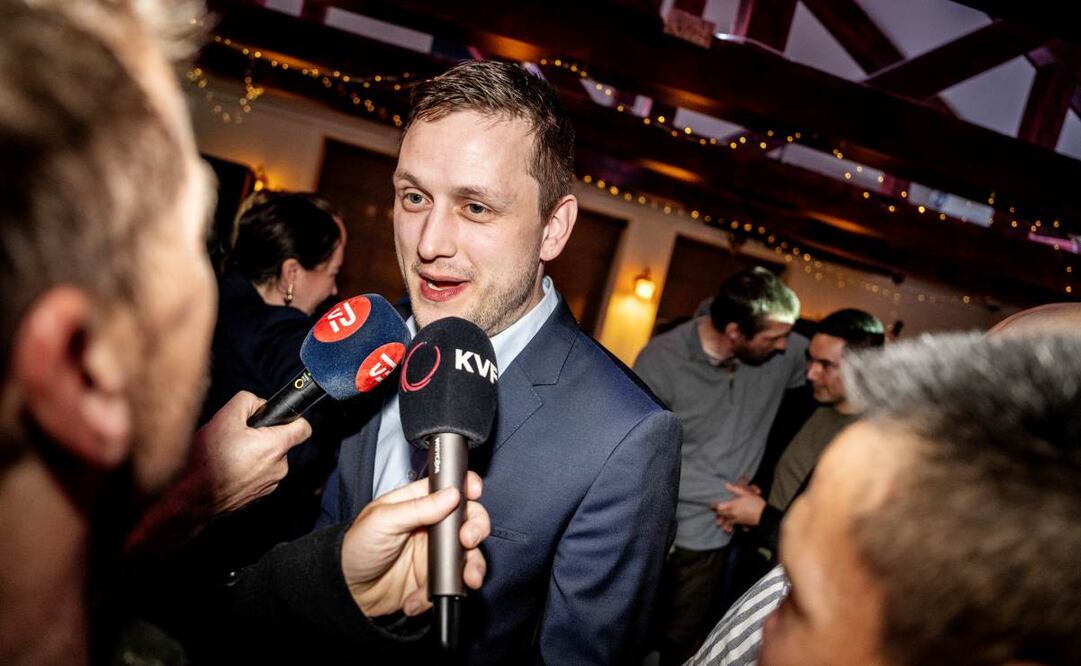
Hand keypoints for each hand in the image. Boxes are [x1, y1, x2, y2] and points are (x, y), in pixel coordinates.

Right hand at [124, 391, 310, 555]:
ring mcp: (269, 484)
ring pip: (268, 459)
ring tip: (228, 455)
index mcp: (275, 447)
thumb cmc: (207, 461)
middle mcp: (278, 468)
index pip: (303, 428)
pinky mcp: (258, 496)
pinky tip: (227, 468)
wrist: (192, 500)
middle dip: (262, 435)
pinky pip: (259, 474)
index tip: (277, 416)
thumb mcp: (224, 417)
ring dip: (253, 453)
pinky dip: (247, 469)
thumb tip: (259, 403)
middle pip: (280, 442)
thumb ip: (247, 401)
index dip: (292, 418)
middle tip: (237, 437)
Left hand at [341, 472, 489, 617]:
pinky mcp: (434, 578)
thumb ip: (418, 508)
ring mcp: (436, 553)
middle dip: (476, 528)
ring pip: (469, 554)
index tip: (475, 493)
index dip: (468, 487)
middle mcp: (432, 526)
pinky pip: (451, 583)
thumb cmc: (356, 548)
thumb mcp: (382, 521)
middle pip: (469, 519)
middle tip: (467, 540)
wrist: (347, 592)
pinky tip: (416, 597)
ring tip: (467, 578)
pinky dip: (440, 591)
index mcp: (419, 503)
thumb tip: (451, 494)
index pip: (451, 488)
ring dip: (472, 566)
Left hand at [712, 482, 765, 532]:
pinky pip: (732, 525)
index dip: (715, 505)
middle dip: (717, 513)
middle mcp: (732, 513)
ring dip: (722, 522)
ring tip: (718, 524)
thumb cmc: (756, 503)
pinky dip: (729, 527)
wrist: (764, 515)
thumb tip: (726, 484)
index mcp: (733, 505)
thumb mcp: (746, 494)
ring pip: (726, 521)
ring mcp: (736, 519)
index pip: (719, 506)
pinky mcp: (741, 523)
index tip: (712, 504)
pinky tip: (728, 529)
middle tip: (714, 512)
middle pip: (721, 514)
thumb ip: (735, 489)